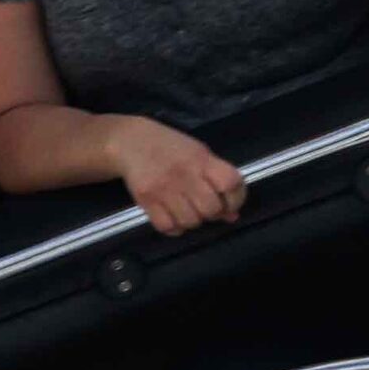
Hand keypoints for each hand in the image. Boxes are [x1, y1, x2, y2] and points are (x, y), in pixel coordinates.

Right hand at [108, 117, 247, 235]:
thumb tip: (232, 215)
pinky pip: (167, 227)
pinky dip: (174, 227)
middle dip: (213, 213)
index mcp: (202, 160)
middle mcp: (184, 174)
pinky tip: (173, 217)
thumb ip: (218, 180)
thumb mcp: (199, 154)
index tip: (230, 203)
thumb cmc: (171, 147)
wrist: (131, 142)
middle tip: (205, 207)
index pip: (230, 183)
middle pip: (211, 208)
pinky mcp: (146, 200)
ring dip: (193, 221)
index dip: (236, 199)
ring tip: (187, 210)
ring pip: (191, 221)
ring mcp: (164, 188)